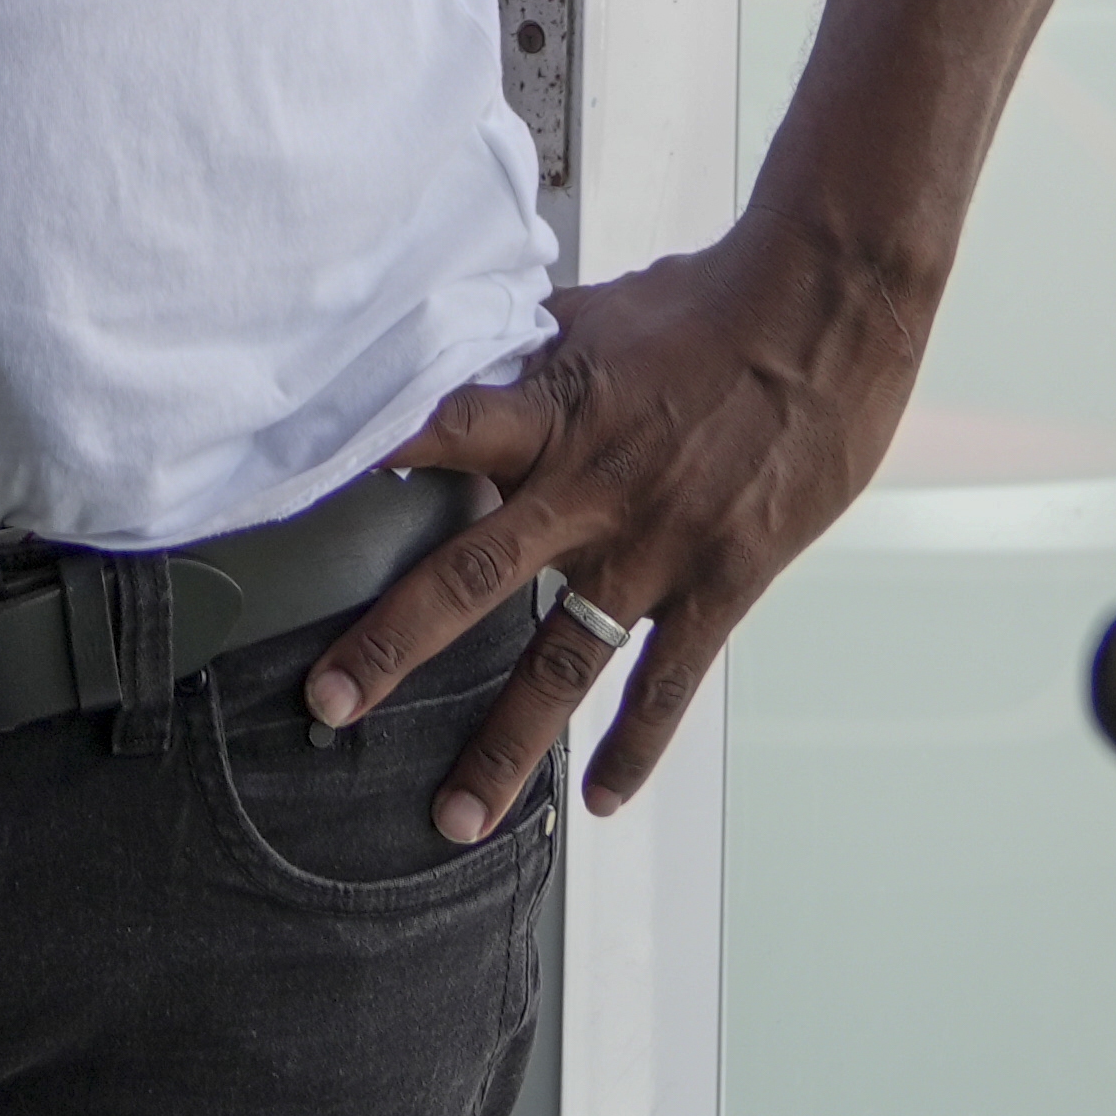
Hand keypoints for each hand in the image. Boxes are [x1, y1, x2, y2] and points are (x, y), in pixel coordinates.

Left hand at [307, 208, 941, 846]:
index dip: (367, 464)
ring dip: (504, 747)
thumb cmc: (713, 297)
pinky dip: (635, 746)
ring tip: (456, 818)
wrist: (825, 306)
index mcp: (551, 411)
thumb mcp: (601, 314)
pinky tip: (603, 798)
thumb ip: (533, 360)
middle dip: (392, 646)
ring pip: (562, 663)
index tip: (291, 500)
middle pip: (469, 579)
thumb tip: (473, 357)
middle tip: (329, 704)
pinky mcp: (723, 580)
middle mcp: (589, 489)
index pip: (436, 433)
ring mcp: (655, 546)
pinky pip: (667, 683)